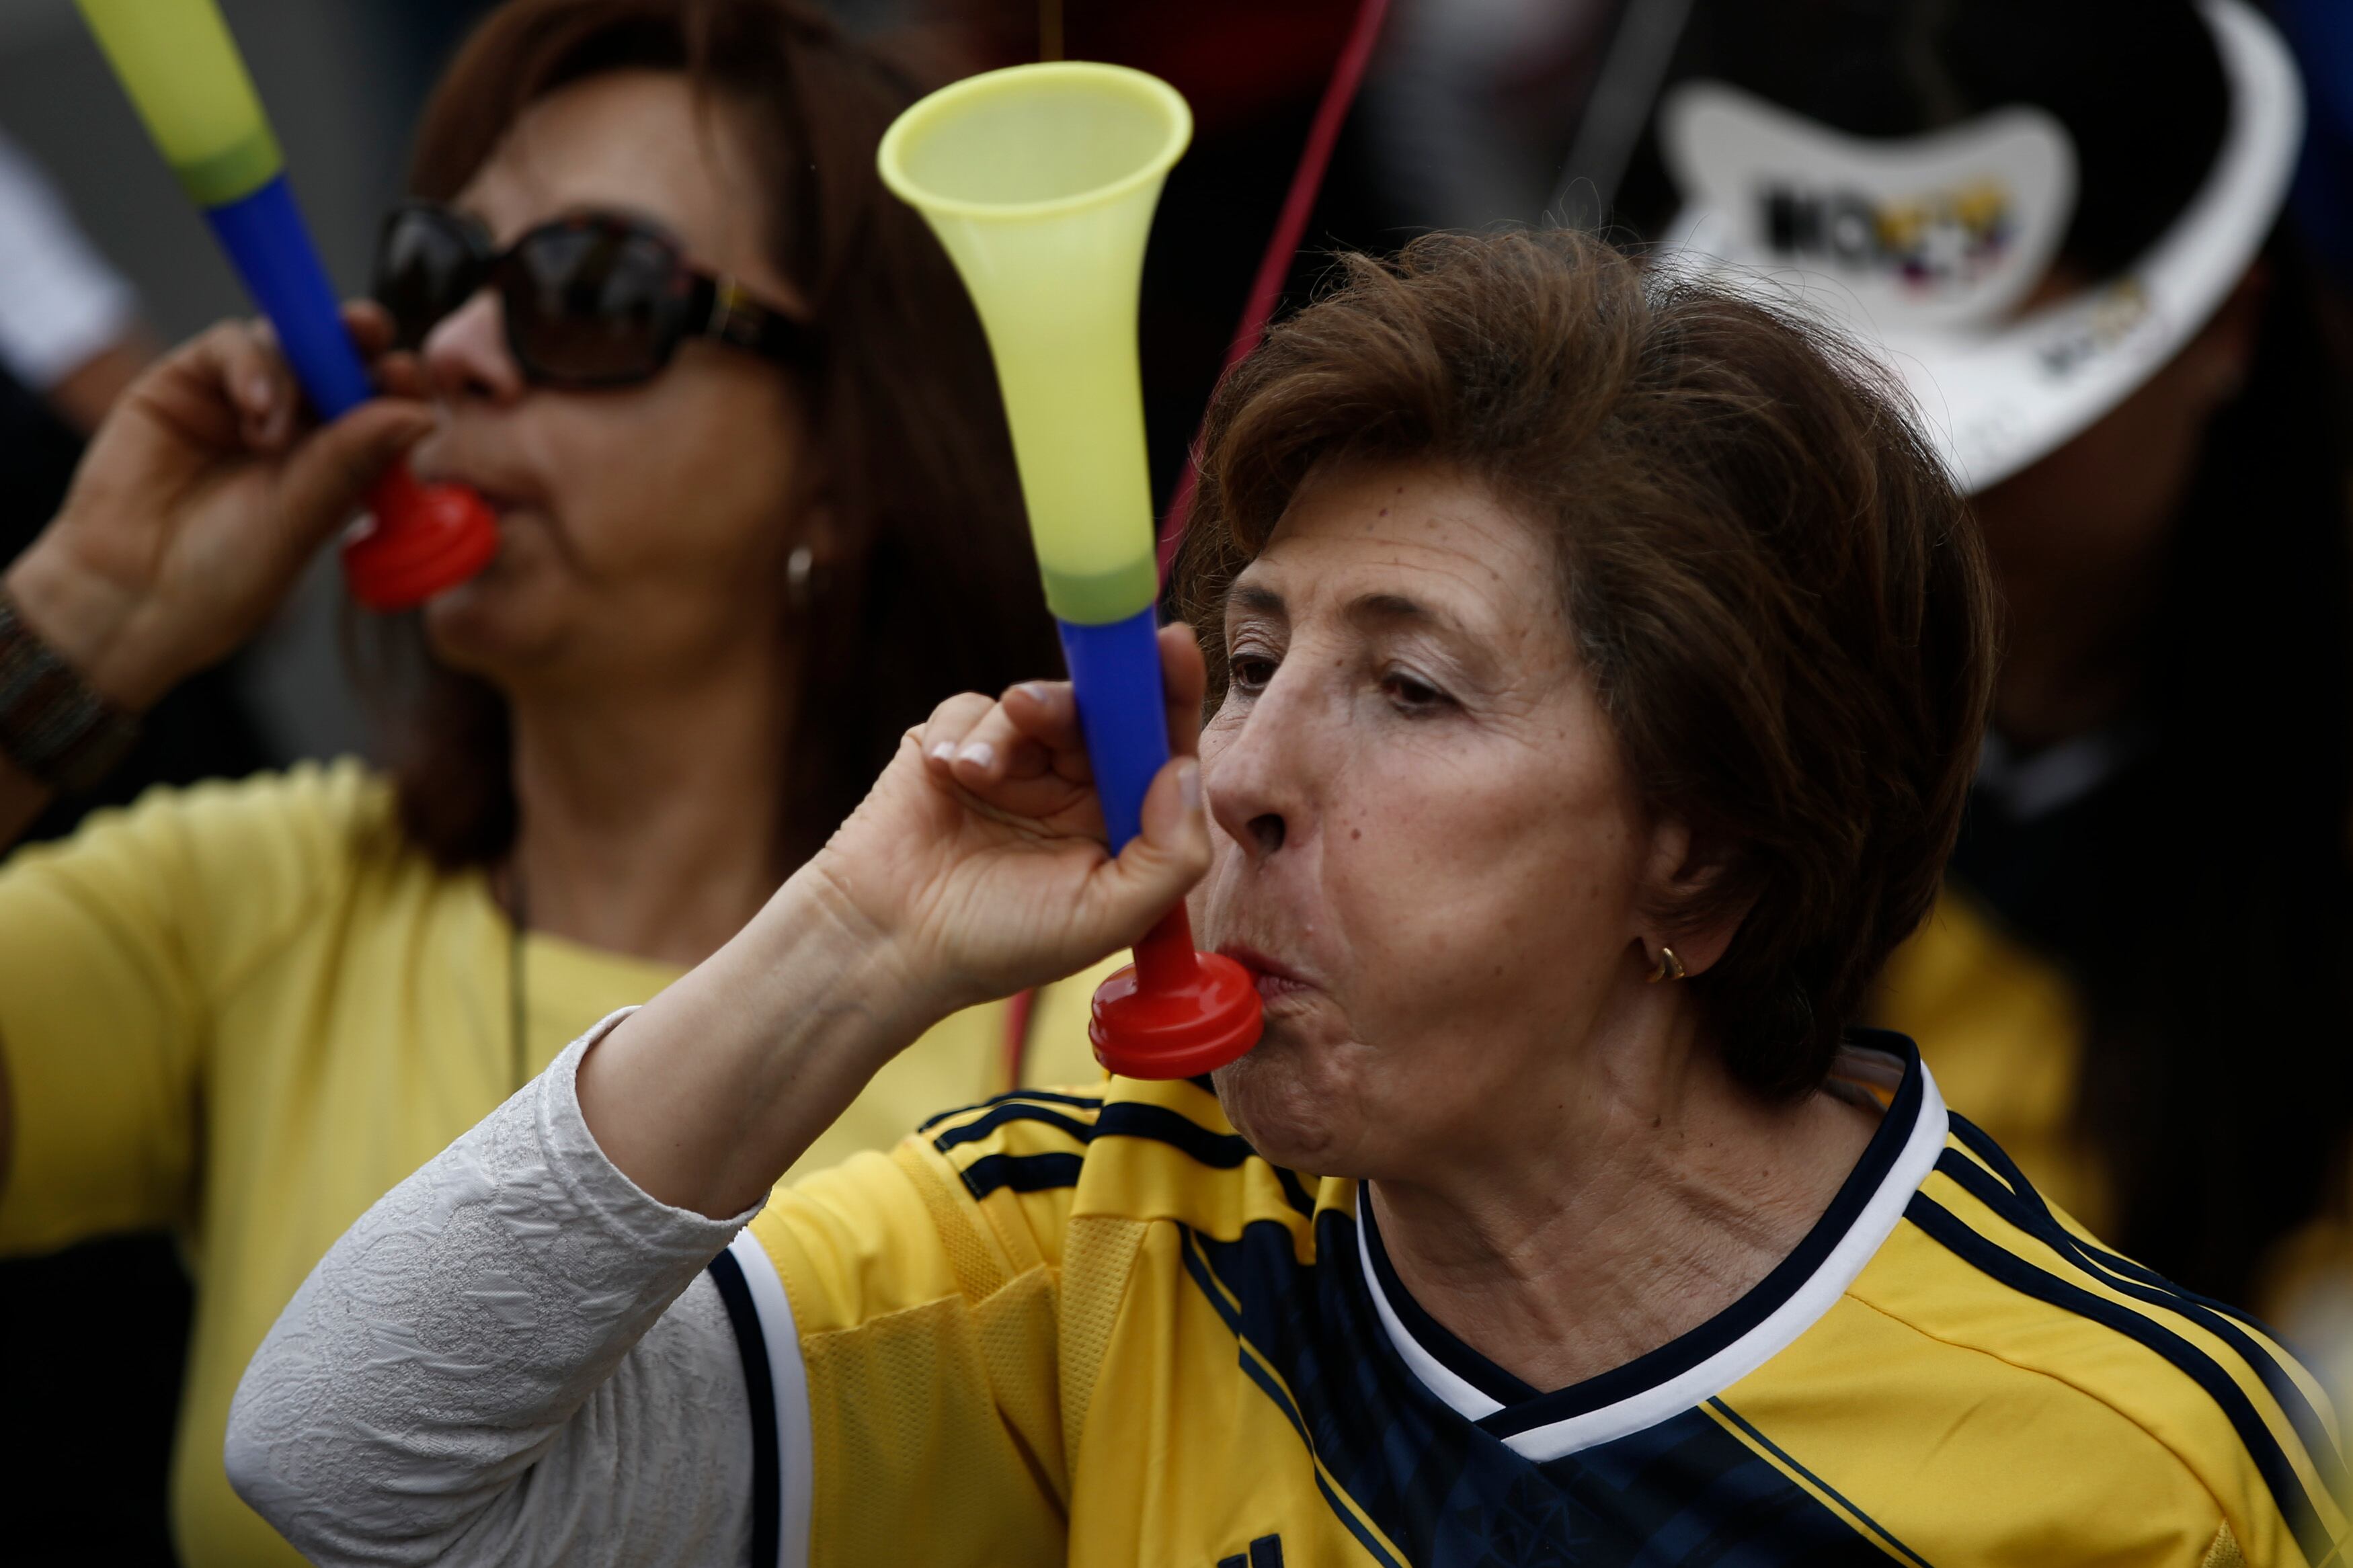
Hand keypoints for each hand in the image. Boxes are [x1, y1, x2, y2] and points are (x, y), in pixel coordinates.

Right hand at [4, 303, 433, 709]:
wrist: (137, 591)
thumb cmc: (225, 573)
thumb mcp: (302, 516)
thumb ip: (353, 459)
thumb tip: (423, 414)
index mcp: (340, 461)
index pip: (382, 404)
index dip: (398, 382)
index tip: (409, 376)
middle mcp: (297, 426)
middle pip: (339, 359)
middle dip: (359, 339)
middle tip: (368, 332)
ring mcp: (241, 400)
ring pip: (287, 345)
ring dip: (296, 372)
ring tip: (275, 435)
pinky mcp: (187, 383)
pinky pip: (230, 344)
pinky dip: (251, 364)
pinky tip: (254, 410)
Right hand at [807, 622, 1213, 1017]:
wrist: (889, 942)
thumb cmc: (1002, 942)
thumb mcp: (1107, 916)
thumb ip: (1169, 854)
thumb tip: (1184, 770)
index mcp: (1117, 822)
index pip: (1159, 746)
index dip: (1172, 692)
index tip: (1174, 645)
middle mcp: (1073, 787)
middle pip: (1099, 711)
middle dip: (1080, 699)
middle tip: (1035, 706)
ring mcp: (1013, 764)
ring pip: (1033, 703)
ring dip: (1007, 730)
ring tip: (975, 773)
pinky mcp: (953, 747)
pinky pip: (970, 707)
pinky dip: (959, 733)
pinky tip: (944, 773)